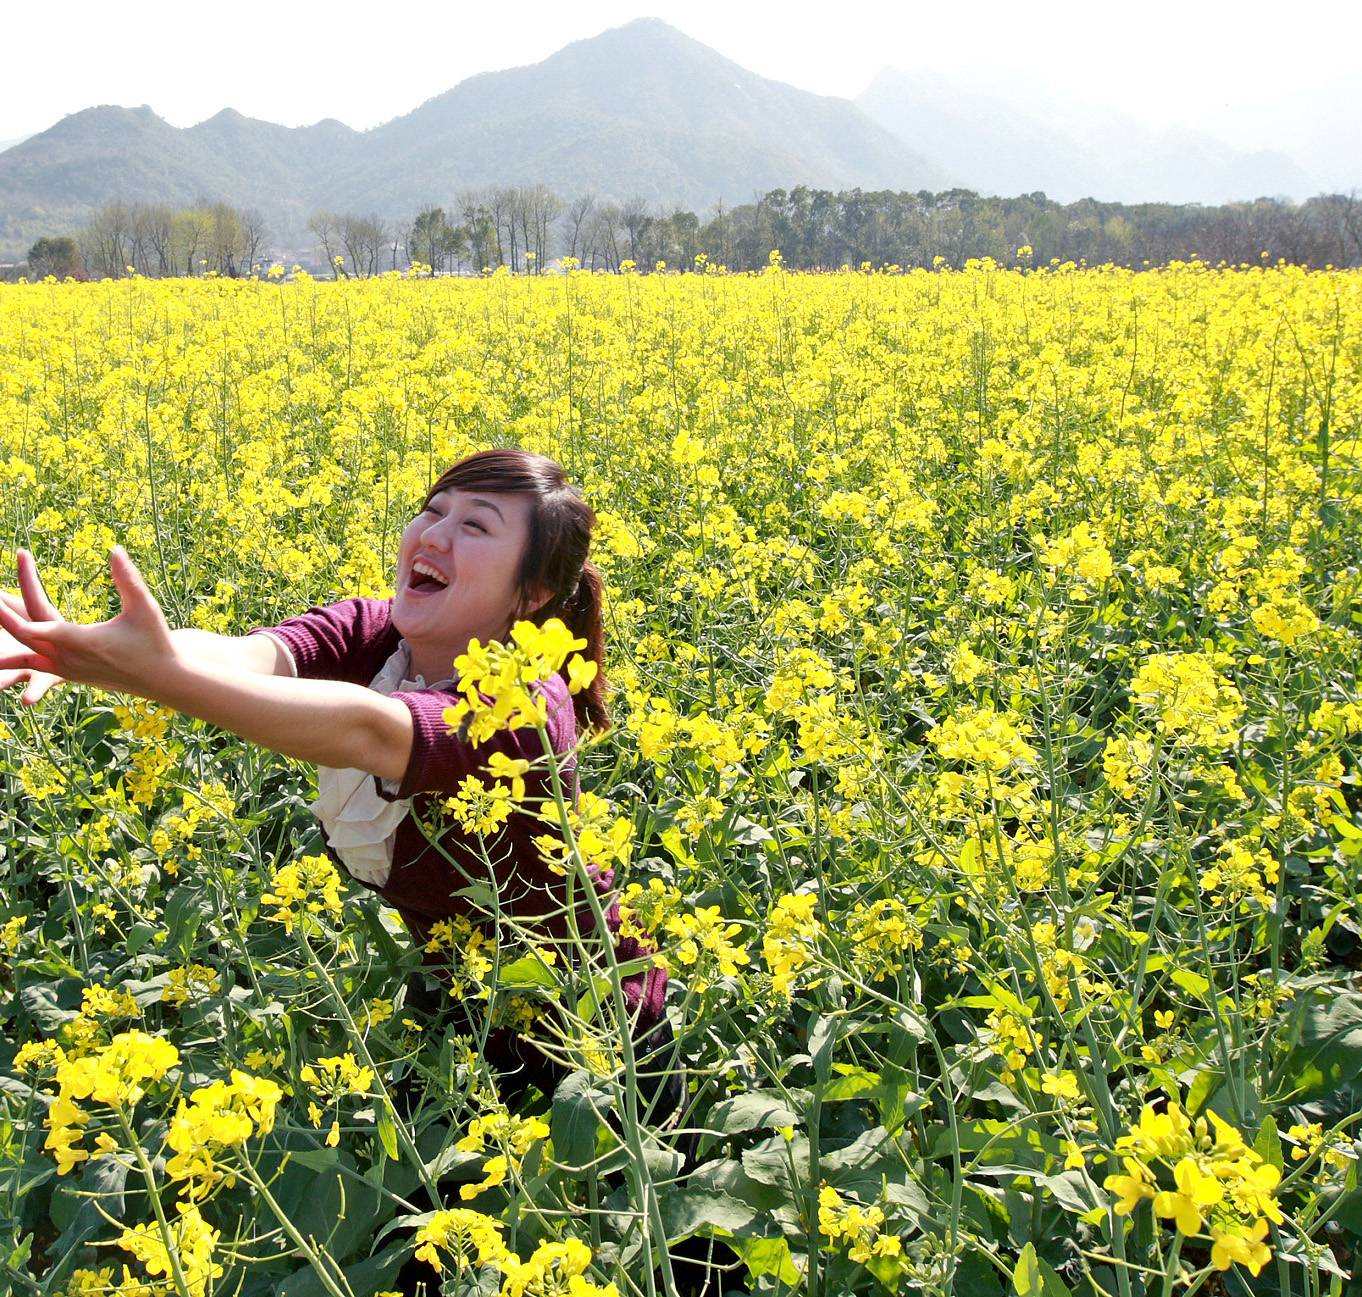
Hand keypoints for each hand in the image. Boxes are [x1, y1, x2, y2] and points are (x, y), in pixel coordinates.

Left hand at [0, 547, 175, 698]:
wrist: (161, 679)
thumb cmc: (155, 642)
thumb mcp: (145, 608)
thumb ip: (128, 578)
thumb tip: (115, 548)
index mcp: (87, 642)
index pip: (46, 626)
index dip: (24, 604)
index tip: (7, 584)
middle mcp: (71, 659)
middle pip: (25, 636)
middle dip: (2, 615)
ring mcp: (67, 669)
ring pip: (24, 651)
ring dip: (5, 630)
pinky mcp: (68, 674)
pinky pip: (32, 661)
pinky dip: (15, 652)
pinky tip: (5, 644)